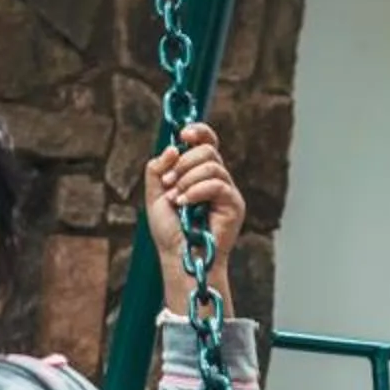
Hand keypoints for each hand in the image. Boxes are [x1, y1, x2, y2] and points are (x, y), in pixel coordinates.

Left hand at [145, 122, 244, 314]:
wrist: (179, 257)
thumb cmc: (170, 231)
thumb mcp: (155, 195)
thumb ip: (157, 169)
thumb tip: (174, 147)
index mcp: (200, 173)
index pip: (208, 142)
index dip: (199, 132)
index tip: (183, 135)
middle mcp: (217, 179)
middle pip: (208, 150)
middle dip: (183, 164)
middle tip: (169, 185)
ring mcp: (228, 191)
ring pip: (212, 165)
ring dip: (187, 179)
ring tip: (176, 199)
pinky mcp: (234, 205)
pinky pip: (217, 184)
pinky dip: (196, 191)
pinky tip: (185, 204)